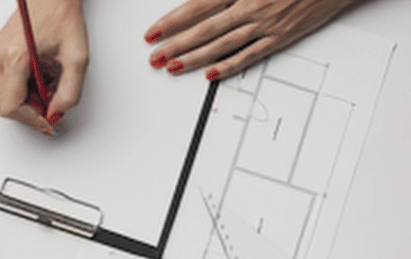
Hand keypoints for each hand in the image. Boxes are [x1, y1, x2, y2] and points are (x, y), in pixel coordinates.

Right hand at [0, 0, 88, 133]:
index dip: (32, 120)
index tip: (47, 122)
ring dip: (27, 100)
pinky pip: (3, 84)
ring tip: (48, 85)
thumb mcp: (76, 57)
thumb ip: (69, 92)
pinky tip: (39, 78)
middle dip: (30, 110)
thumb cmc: (60, 14)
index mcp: (15, 57)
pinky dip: (22, 88)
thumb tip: (58, 111)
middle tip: (51, 103)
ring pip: (3, 97)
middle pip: (5, 105)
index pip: (12, 107)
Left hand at [144, 0, 361, 80]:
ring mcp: (267, 23)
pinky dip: (230, 65)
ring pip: (223, 44)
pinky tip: (211, 74)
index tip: (152, 33)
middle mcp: (252, 5)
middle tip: (154, 57)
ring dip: (195, 58)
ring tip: (173, 68)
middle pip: (205, 28)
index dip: (172, 21)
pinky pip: (251, 54)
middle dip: (176, 45)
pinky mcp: (282, 36)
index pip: (198, 6)